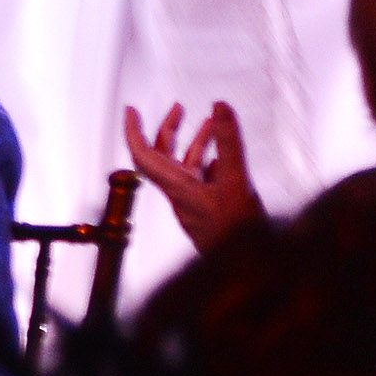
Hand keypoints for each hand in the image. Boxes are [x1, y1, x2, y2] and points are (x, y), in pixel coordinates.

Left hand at [125, 101, 262, 252]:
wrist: (245, 271)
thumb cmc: (236, 231)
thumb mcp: (237, 180)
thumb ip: (229, 142)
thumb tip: (219, 105)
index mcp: (178, 188)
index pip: (144, 156)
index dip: (134, 132)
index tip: (131, 110)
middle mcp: (180, 194)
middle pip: (163, 158)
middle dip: (168, 129)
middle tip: (178, 106)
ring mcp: (193, 202)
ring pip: (186, 167)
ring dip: (194, 142)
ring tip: (210, 123)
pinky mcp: (207, 208)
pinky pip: (201, 179)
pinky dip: (209, 160)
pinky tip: (223, 155)